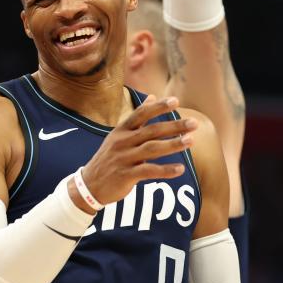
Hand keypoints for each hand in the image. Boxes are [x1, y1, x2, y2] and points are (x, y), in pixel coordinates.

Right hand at [72, 96, 197, 208]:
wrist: (89, 185)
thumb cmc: (109, 158)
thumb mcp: (118, 135)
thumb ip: (136, 118)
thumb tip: (152, 96)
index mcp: (121, 130)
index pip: (141, 114)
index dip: (158, 107)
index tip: (175, 101)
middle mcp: (122, 142)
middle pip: (152, 131)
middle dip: (174, 126)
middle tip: (194, 124)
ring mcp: (123, 158)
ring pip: (152, 149)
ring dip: (173, 145)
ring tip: (191, 141)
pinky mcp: (125, 176)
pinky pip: (149, 171)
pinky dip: (165, 170)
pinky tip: (180, 169)